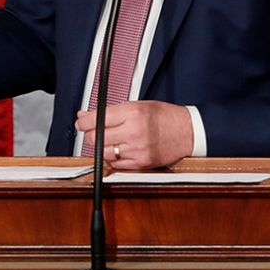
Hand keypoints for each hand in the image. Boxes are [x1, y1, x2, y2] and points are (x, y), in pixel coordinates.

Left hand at [74, 101, 193, 169]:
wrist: (188, 132)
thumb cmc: (165, 116)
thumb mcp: (137, 105)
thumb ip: (111, 111)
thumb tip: (85, 115)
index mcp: (133, 113)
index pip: (97, 119)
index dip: (83, 122)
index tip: (81, 122)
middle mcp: (134, 131)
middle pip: (96, 137)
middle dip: (91, 134)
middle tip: (94, 131)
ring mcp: (137, 149)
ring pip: (104, 152)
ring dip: (102, 147)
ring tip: (111, 139)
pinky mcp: (141, 163)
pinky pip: (116, 164)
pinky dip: (114, 157)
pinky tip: (121, 149)